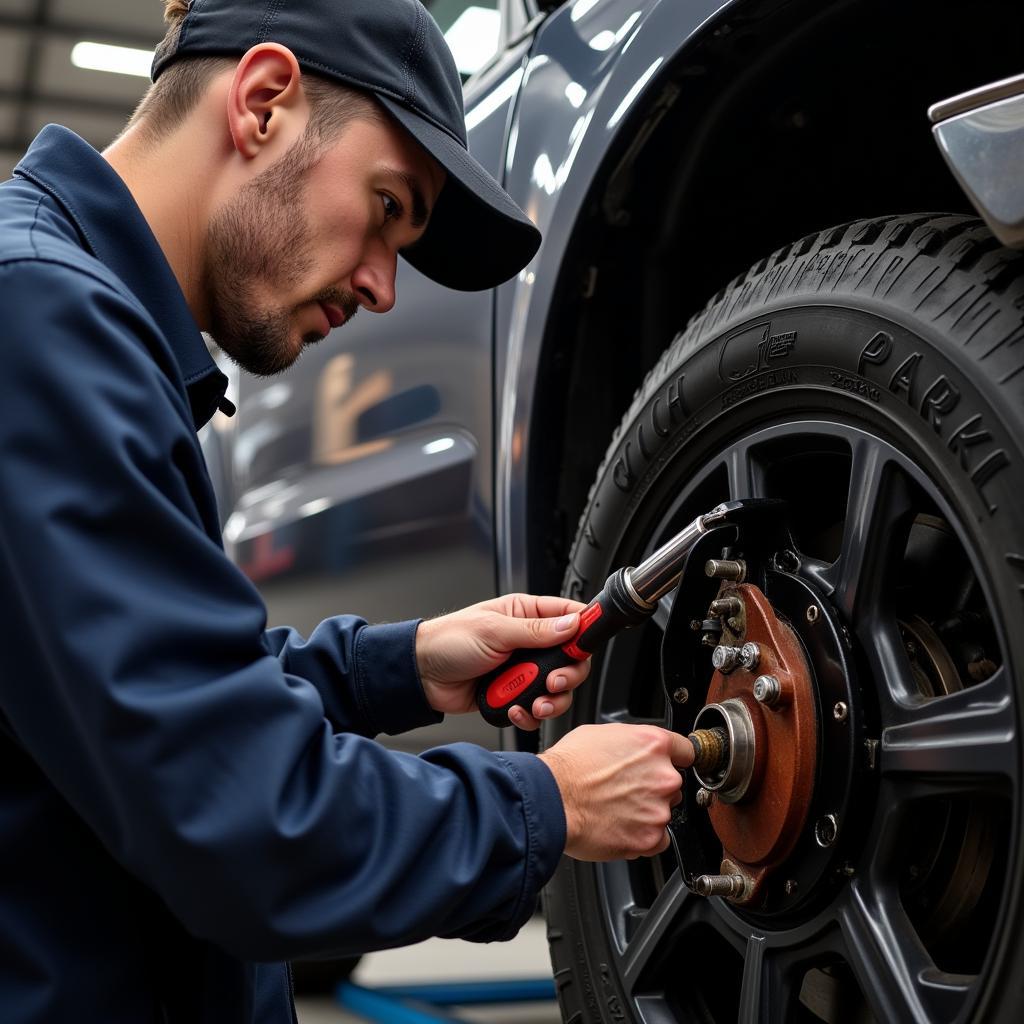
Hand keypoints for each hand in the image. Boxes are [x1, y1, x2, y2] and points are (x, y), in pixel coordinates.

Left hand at [416, 594, 591, 728]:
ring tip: (535, 704)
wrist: (421, 676)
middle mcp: (529, 643)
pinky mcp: (513, 695)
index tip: (585, 647)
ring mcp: (522, 671)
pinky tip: (514, 710)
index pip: (569, 617)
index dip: (583, 631)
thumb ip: (536, 630)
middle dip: (568, 675)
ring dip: (551, 700)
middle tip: (553, 682)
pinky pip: (535, 708)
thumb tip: (572, 625)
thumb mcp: (494, 630)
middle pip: (571, 660)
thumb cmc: (448, 641)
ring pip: (557, 689)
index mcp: (526, 615)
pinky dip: (530, 714)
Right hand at [539, 724, 693, 860]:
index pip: (687, 750)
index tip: (672, 764)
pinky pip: (657, 839)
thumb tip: (635, 749)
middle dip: (652, 787)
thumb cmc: (568, 766)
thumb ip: (631, 743)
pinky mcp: (650, 838)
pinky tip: (619, 826)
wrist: (551, 798)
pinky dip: (642, 836)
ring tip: (614, 808)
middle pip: (672, 783)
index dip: (676, 758)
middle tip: (624, 788)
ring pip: (662, 811)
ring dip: (645, 812)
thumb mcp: (601, 734)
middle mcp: (663, 776)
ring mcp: (658, 809)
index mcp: (654, 745)